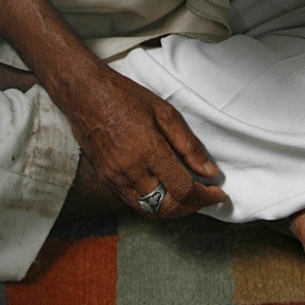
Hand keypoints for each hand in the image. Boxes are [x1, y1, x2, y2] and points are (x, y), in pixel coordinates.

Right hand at [67, 63, 226, 218]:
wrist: (85, 93)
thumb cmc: (124, 96)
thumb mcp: (163, 111)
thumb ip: (188, 144)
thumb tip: (209, 171)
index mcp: (148, 151)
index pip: (183, 190)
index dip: (205, 197)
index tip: (219, 194)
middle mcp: (130, 170)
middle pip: (167, 208)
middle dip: (191, 207)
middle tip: (205, 196)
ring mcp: (115, 177)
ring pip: (149, 211)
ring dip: (172, 209)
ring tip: (187, 196)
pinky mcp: (105, 179)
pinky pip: (133, 202)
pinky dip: (153, 203)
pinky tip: (163, 189)